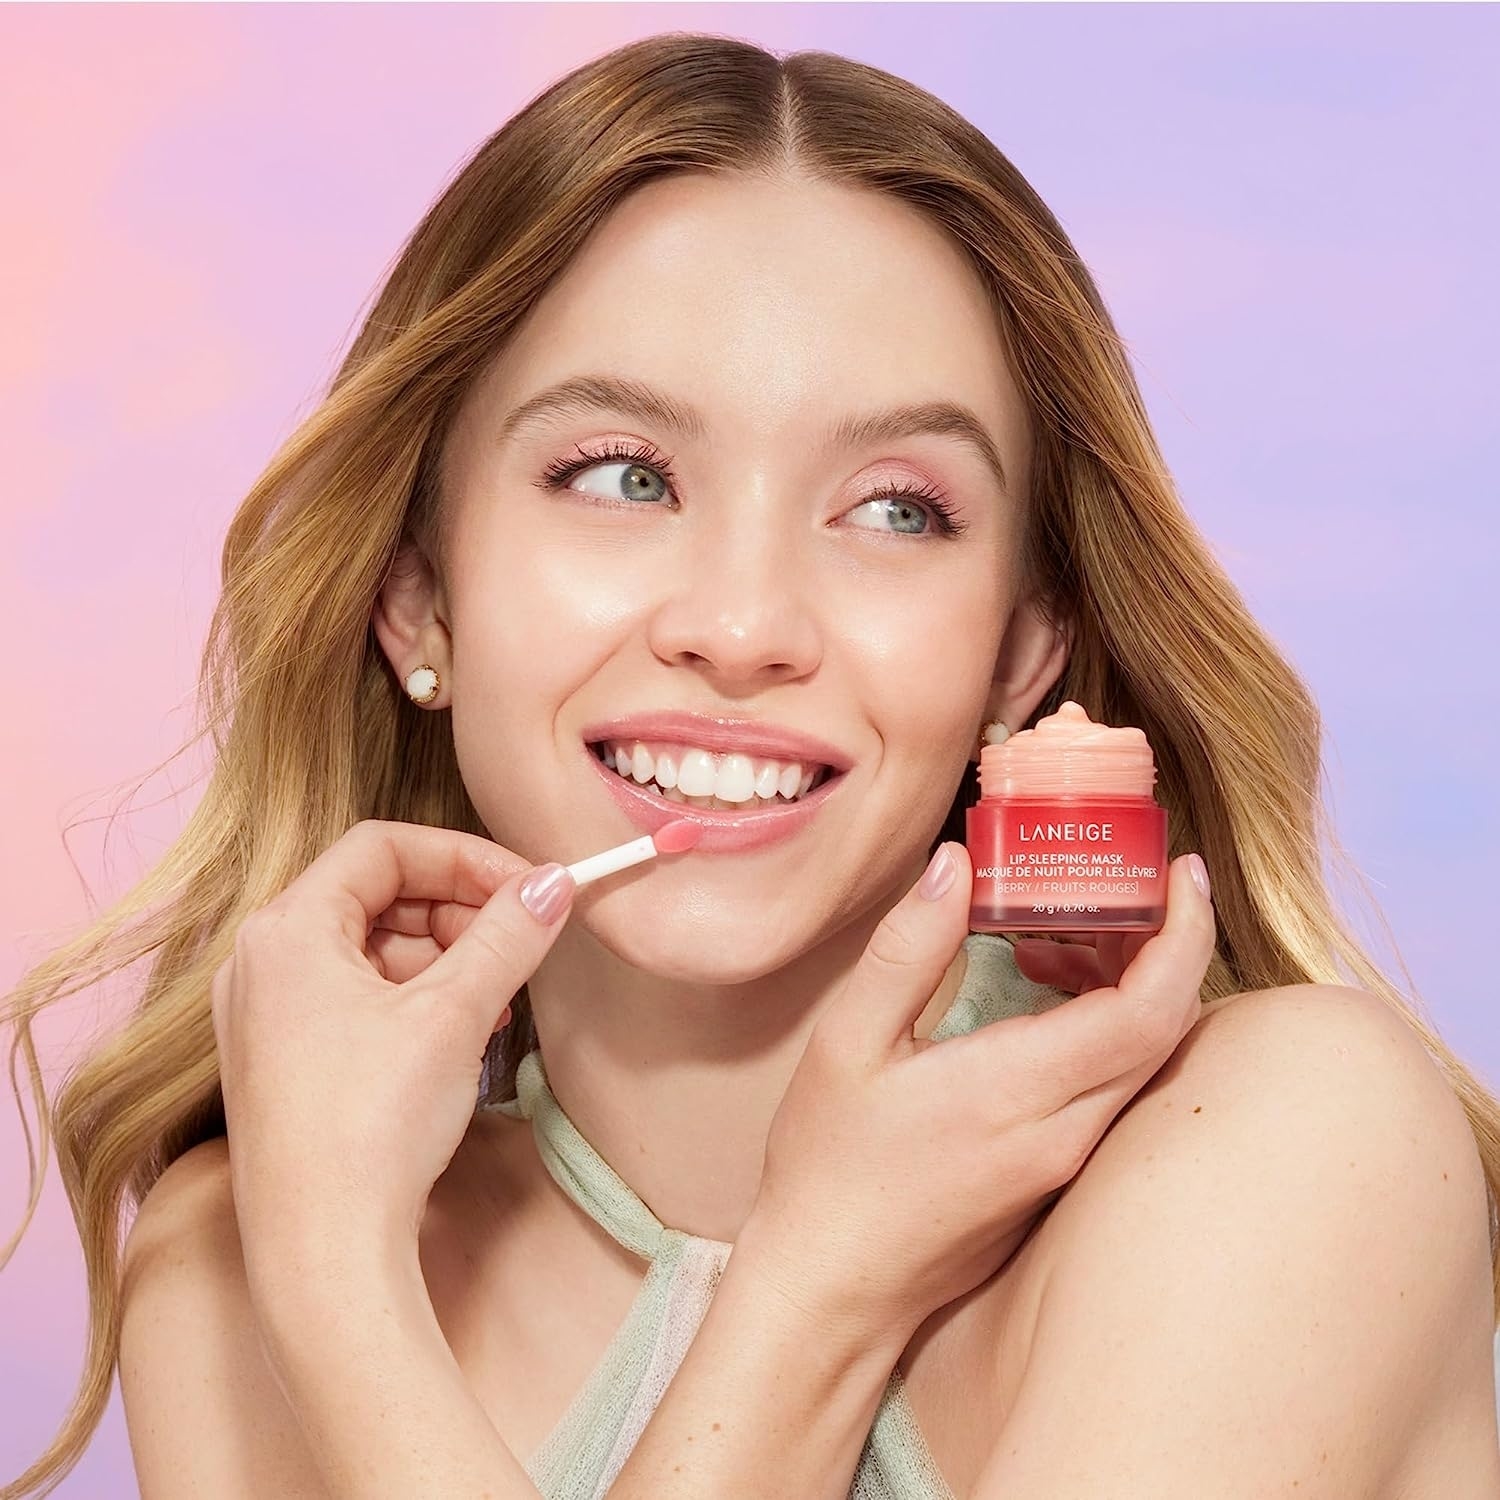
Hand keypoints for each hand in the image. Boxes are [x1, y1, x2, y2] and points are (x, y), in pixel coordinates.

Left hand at [209, 818, 575, 1287]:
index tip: (526, 885)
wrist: (322, 1254)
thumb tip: (551, 884)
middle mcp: (261, 961)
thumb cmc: (373, 1125)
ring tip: (498, 994)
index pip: (383, 848)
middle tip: (519, 937)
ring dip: (442, 955)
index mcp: (287, 930)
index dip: (463, 857)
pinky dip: (414, 997)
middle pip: (374, 893)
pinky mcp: (282, 1059)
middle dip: (456, 907)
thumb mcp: (454, 1014)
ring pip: (369, 946)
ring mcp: (265, 1013)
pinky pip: (354, 995)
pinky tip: (465, 1028)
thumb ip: (507, 934)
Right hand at [740, 841, 1213, 1343]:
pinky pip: (1114, 1084)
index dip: (1183, 931)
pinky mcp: (1059, 1174)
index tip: (1181, 871)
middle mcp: (1066, 1131)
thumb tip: (956, 864)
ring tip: (1051, 936)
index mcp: (1019, 1090)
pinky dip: (1104, 1024)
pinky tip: (1039, 996)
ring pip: (1144, 1055)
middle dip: (1160, 940)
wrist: (833, 1284)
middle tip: (1111, 883)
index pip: (1150, 1007)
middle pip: (1165, 1025)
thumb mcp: (848, 1041)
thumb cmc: (831, 1164)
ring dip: (1127, 981)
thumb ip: (908, 948)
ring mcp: (1069, 1160)